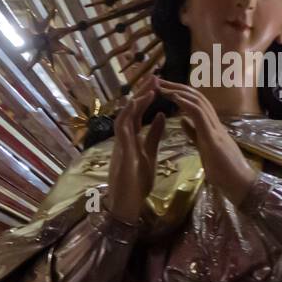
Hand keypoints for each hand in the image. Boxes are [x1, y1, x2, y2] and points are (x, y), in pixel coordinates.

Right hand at [105, 77, 164, 224]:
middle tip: (155, 76)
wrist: (127, 204)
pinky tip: (140, 103)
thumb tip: (161, 115)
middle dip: (142, 92)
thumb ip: (154, 135)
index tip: (159, 84)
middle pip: (131, 109)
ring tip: (150, 85)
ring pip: (125, 114)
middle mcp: (123, 137)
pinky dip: (131, 114)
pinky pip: (123, 128)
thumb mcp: (149, 153)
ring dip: (137, 99)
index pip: (139, 112)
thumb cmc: (136, 182)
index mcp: (132, 137)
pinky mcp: (120, 151)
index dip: (147, 97)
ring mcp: (120, 143)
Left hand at [156, 78, 257, 205]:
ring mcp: (215, 128)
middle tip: (158, 80)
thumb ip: (194, 134)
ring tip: (162, 85)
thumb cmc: (225, 172)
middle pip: (196, 97)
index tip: (164, 88)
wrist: (240, 185)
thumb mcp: (204, 149)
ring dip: (178, 91)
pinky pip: (199, 114)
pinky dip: (186, 103)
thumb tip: (183, 121)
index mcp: (211, 127)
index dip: (180, 94)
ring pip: (198, 101)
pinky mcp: (213, 137)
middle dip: (176, 87)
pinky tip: (174, 97)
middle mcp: (215, 123)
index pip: (196, 104)